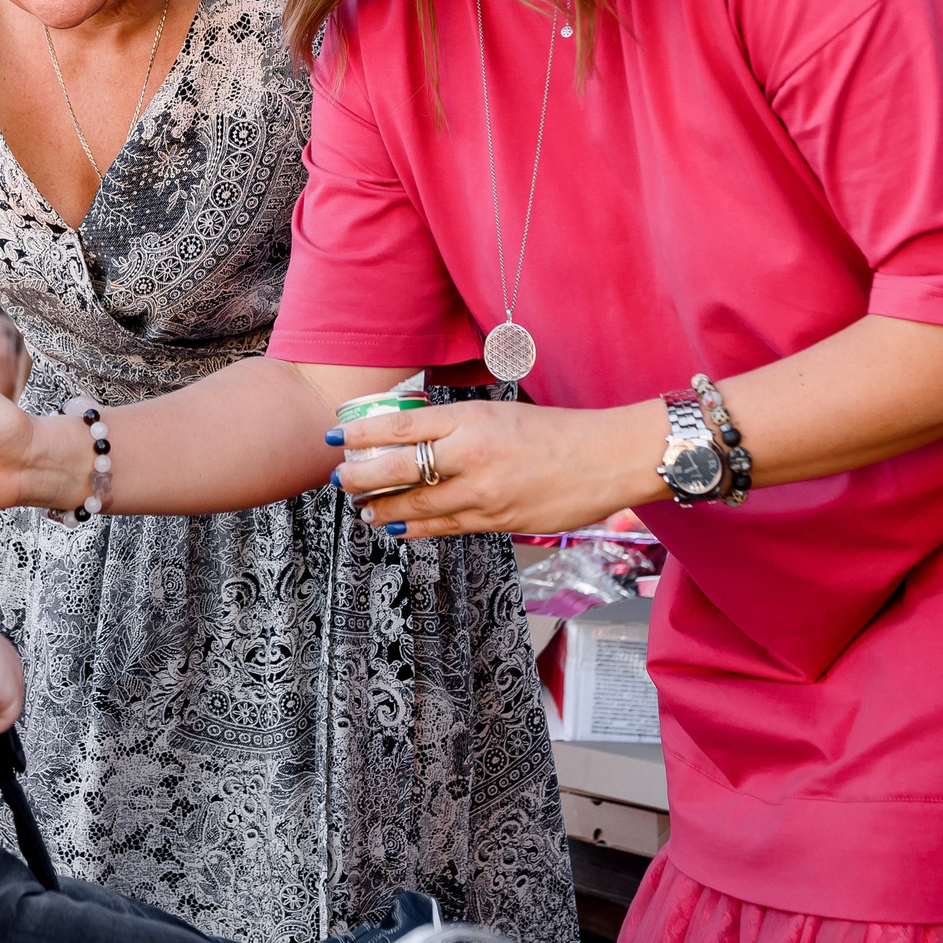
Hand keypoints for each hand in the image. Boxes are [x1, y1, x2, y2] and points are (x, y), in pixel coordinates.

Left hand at [331, 398, 659, 538]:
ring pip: (415, 507)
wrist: (606, 459)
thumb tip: (413, 434)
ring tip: (362, 508)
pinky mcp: (497, 523)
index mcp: (470, 420)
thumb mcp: (498, 413)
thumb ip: (457, 425)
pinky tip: (396, 528)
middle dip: (360, 478)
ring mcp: (483, 494)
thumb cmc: (556, 431)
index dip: (361, 434)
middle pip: (397, 470)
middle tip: (341, 480)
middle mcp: (470, 456)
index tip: (335, 439)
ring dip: (382, 509)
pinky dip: (415, 529)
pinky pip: (444, 528)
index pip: (401, 427)